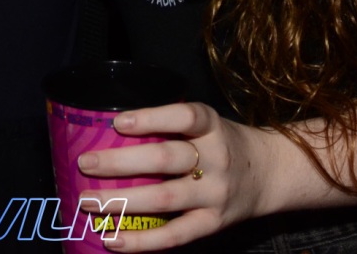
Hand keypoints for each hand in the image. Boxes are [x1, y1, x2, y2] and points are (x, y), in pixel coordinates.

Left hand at [75, 102, 272, 249]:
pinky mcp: (212, 223)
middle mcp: (216, 158)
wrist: (269, 174)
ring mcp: (215, 194)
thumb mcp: (208, 123)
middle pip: (166, 158)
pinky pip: (174, 235)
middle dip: (121, 162)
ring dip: (122, 201)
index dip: (151, 118)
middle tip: (86, 163)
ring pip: (165, 198)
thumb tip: (110, 129)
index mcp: (212, 126)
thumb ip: (172, 126)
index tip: (117, 122)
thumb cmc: (223, 143)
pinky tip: (112, 239)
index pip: (185, 117)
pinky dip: (141, 241)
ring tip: (88, 201)